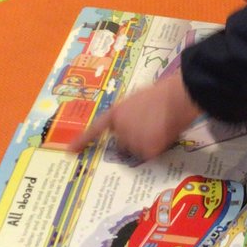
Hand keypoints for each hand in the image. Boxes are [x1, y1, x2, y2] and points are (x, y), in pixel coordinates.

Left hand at [68, 65, 200, 160]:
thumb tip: (130, 123)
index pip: (96, 128)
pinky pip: (150, 153)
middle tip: (150, 125)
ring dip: (146, 142)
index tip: (70, 150)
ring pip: (137, 149)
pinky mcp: (146, 150)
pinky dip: (158, 147)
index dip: (83, 140)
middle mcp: (120, 130)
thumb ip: (128, 113)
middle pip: (123, 142)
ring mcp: (133, 141)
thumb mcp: (137, 99)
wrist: (176, 98)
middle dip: (133, 137)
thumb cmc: (161, 93)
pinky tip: (164, 133)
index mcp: (116, 114)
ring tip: (160, 126)